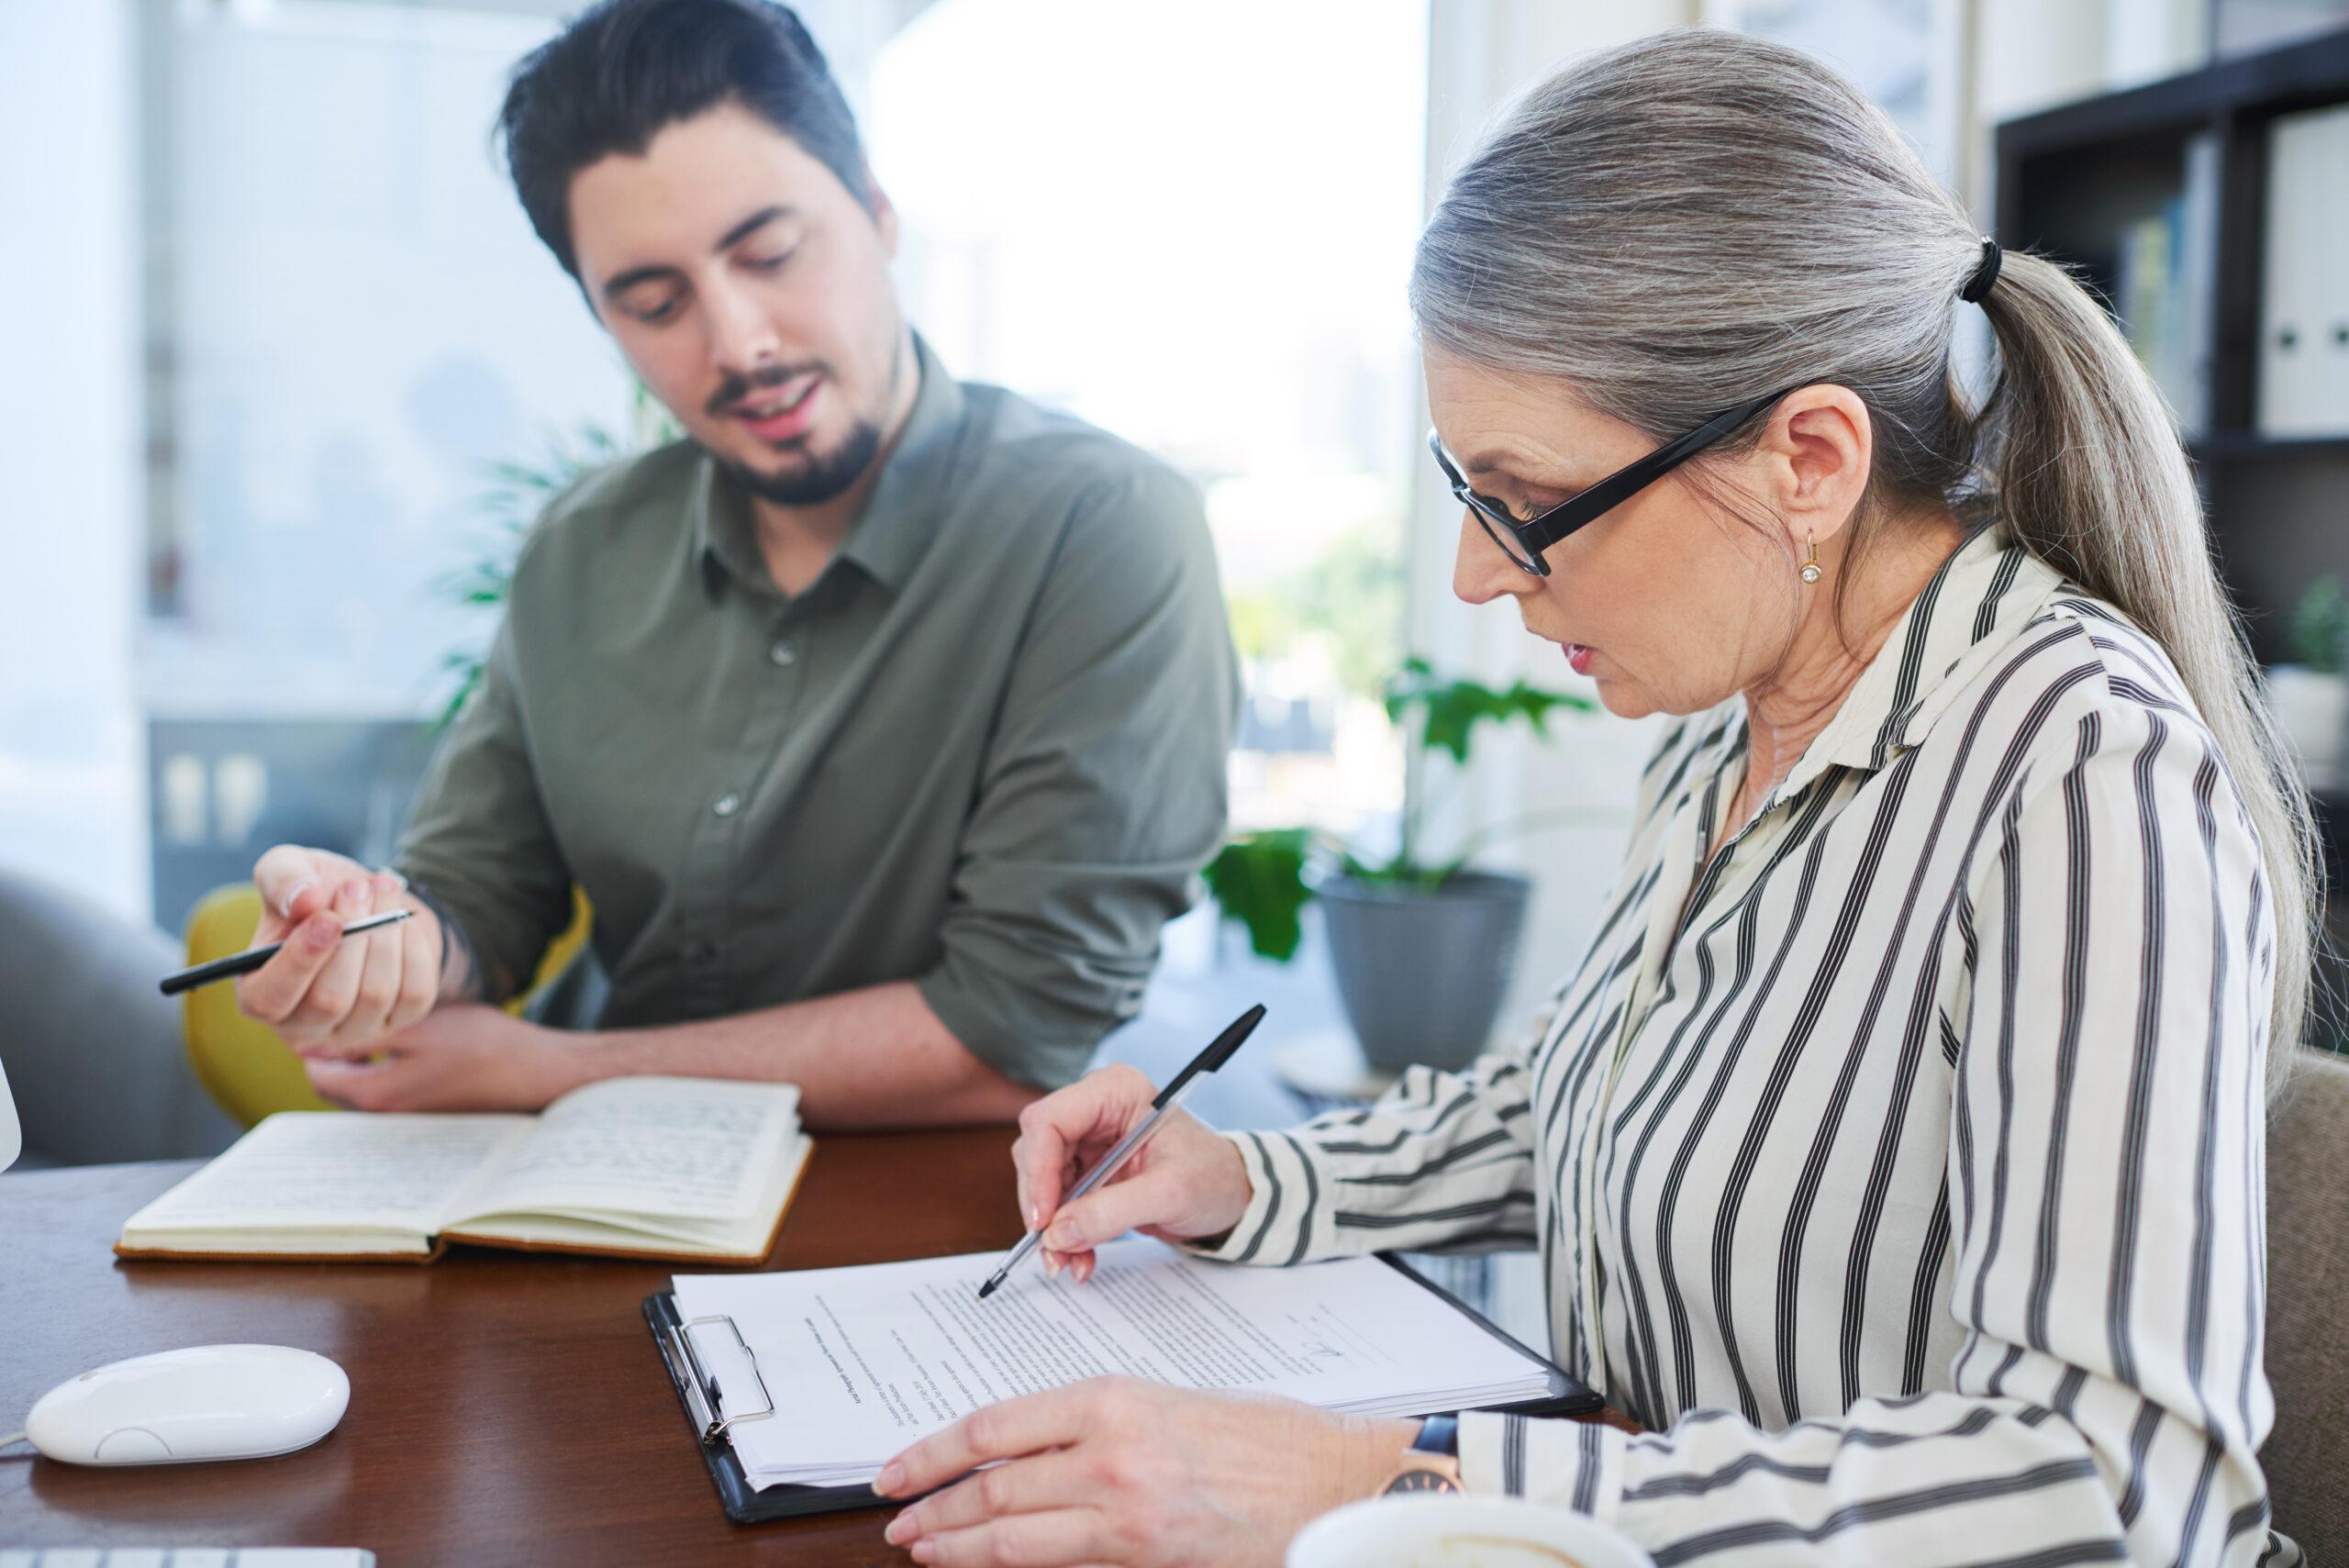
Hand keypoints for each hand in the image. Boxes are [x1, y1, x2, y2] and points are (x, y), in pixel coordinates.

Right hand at [235, 845, 443, 1056]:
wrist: (370, 901)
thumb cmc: (317, 892)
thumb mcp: (290, 867)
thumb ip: (283, 878)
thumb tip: (305, 902)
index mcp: (261, 993)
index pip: (269, 1001)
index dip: (299, 963)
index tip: (328, 920)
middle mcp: (304, 1024)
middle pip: (329, 1001)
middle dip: (352, 939)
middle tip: (358, 887)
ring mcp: (353, 1028)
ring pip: (375, 994)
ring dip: (384, 933)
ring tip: (381, 888)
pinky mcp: (399, 1019)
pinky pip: (415, 992)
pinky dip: (412, 947)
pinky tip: (401, 919)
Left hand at [301, 1003, 575, 1112]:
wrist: (535, 1072)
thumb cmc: (481, 1044)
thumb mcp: (418, 1027)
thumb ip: (362, 1036)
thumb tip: (309, 1041)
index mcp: (375, 1095)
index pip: (317, 1071)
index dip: (314, 1037)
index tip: (328, 1004)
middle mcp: (383, 1117)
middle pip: (335, 1081)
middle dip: (334, 1047)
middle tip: (347, 1006)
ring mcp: (405, 1119)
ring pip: (359, 1085)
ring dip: (359, 1057)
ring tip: (378, 1019)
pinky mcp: (423, 1113)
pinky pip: (385, 1089)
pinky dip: (383, 1066)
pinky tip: (406, 1040)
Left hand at [877, 1377, 1415, 1566]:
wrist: (1337, 1482)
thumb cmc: (1270, 1442)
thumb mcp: (1174, 1407)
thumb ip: (1104, 1428)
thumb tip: (1037, 1459)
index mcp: (1115, 1397)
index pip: (997, 1426)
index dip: (936, 1452)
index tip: (900, 1468)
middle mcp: (1110, 1449)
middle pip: (993, 1482)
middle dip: (933, 1502)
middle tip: (894, 1515)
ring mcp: (1124, 1507)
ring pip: (1011, 1531)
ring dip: (955, 1541)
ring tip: (918, 1546)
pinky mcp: (1143, 1552)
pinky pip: (1057, 1562)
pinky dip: (1009, 1563)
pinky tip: (983, 1564)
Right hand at [1012, 1065, 1252, 1282]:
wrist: (1232, 1195)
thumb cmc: (1213, 1178)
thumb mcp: (1170, 1194)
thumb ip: (1112, 1211)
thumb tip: (1057, 1234)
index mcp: (1116, 1091)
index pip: (1049, 1120)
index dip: (1038, 1169)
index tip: (1044, 1219)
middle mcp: (1096, 1108)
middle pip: (1037, 1151)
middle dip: (1042, 1205)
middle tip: (1052, 1250)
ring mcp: (1090, 1139)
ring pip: (1043, 1181)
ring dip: (1052, 1227)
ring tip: (1068, 1263)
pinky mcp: (1089, 1169)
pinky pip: (1059, 1201)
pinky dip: (1065, 1233)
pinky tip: (1081, 1259)